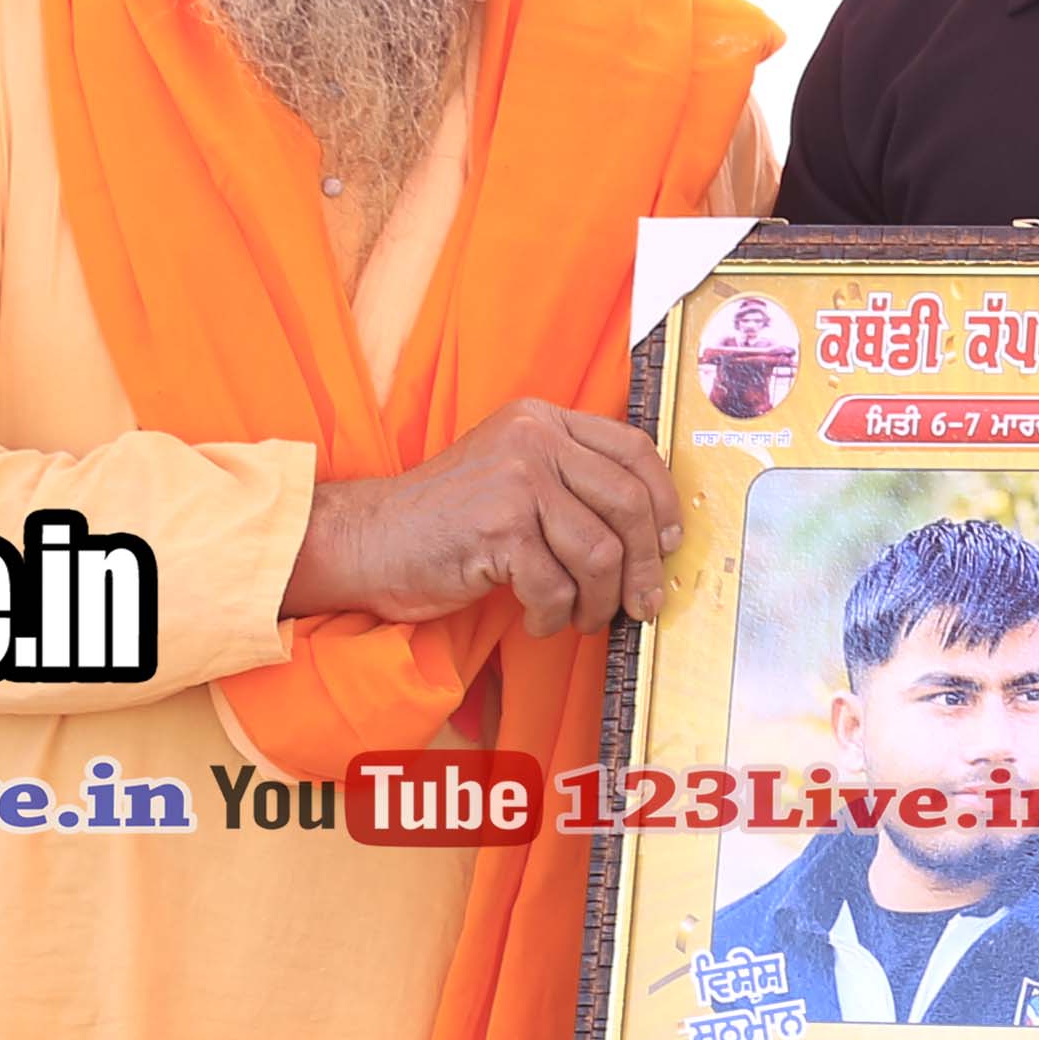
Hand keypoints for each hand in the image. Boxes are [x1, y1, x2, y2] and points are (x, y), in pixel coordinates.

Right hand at [284, 397, 678, 636]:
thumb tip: (654, 533)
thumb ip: (572, 482)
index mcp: (544, 420)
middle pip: (629, 505)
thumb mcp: (513, 475)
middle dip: (644, 567)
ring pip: (600, 553)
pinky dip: (554, 616)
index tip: (671, 544)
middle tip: (641, 605)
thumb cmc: (447, 519)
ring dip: (598, 601)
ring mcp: (516, 480)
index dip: (665, 502)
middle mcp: (534, 438)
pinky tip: (536, 619)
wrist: (367, 539)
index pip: (635, 450)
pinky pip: (557, 586)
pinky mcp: (498, 526)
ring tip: (581, 619)